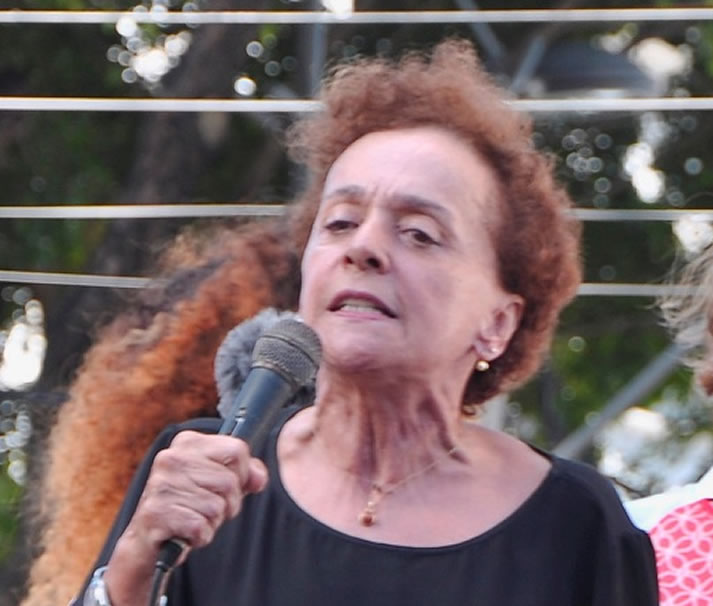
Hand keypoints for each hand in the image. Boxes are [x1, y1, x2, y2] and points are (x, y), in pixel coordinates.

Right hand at [104, 431, 267, 603]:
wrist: (148, 538)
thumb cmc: (189, 504)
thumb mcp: (219, 482)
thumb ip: (246, 474)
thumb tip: (258, 478)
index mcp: (188, 442)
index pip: (238, 450)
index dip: (242, 474)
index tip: (227, 484)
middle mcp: (171, 458)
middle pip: (230, 482)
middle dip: (229, 503)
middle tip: (208, 508)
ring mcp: (160, 484)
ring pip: (217, 507)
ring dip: (213, 521)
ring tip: (194, 517)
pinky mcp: (155, 513)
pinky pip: (201, 527)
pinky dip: (200, 536)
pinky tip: (185, 532)